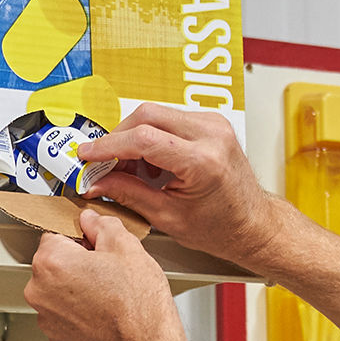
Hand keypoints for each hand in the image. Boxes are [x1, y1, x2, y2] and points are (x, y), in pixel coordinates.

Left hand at [26, 209, 185, 340]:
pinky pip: (64, 317)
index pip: (55, 235)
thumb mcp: (127, 247)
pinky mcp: (58, 340)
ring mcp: (47, 320)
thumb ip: (102, 225)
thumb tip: (90, 221)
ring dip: (76, 290)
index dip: (80, 238)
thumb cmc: (139, 304)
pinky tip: (103, 313)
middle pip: (53, 265)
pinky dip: (79, 313)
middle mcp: (40, 292)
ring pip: (58, 292)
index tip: (96, 247)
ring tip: (108, 295)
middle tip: (107, 272)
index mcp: (51, 262)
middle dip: (76, 264)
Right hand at [77, 103, 277, 265]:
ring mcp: (214, 124)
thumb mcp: (167, 217)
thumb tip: (95, 182)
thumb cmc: (220, 227)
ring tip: (131, 170)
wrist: (253, 223)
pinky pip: (170, 118)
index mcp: (203, 161)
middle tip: (103, 164)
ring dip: (134, 138)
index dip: (107, 146)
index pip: (143, 138)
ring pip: (156, 113)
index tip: (87, 155)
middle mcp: (212, 135)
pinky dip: (151, 136)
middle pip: (146, 115)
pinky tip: (150, 163)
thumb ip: (127, 193)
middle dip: (118, 138)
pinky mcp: (212, 122)